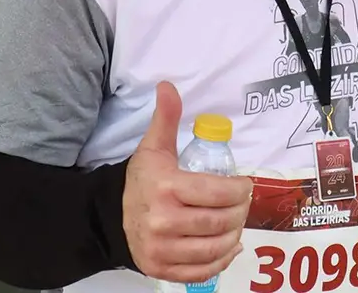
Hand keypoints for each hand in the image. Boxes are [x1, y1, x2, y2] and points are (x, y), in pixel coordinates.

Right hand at [123, 82, 251, 282]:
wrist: (111, 216)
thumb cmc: (142, 181)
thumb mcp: (153, 147)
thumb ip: (166, 118)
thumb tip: (168, 85)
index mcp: (165, 188)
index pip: (217, 192)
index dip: (240, 189)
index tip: (245, 185)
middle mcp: (162, 222)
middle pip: (219, 221)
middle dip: (241, 212)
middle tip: (243, 204)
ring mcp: (161, 249)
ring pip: (215, 247)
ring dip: (235, 235)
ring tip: (237, 222)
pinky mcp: (161, 269)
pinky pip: (202, 271)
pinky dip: (222, 260)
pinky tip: (229, 246)